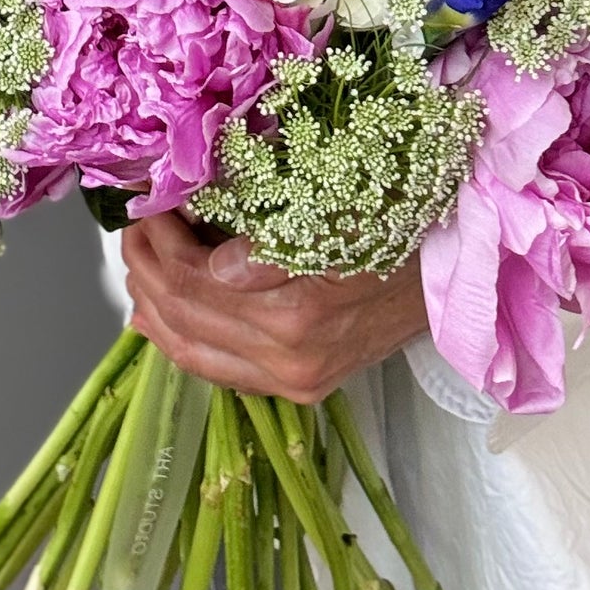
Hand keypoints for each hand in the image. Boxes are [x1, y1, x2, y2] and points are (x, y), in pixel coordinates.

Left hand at [121, 211, 428, 404]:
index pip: (194, 278)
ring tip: (137, 261)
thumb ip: (272, 239)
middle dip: (145, 266)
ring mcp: (294, 380)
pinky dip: (176, 341)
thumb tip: (208, 251)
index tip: (146, 200)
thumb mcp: (341, 213)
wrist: (458, 280)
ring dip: (151, 303)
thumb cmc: (401, 229)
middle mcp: (291, 358)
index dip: (159, 237)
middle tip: (132, 226)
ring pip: (190, 349)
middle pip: (184, 314)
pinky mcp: (300, 389)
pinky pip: (215, 369)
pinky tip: (153, 317)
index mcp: (299, 310)